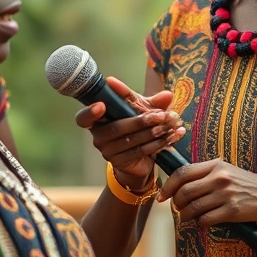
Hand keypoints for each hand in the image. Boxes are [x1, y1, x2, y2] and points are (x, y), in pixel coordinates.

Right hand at [75, 76, 184, 190]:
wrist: (140, 160)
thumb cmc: (138, 128)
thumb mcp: (144, 112)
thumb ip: (154, 103)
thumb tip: (167, 95)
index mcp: (98, 119)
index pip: (84, 117)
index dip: (90, 112)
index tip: (101, 105)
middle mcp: (98, 136)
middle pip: (117, 127)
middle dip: (141, 120)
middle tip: (161, 115)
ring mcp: (107, 151)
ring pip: (130, 140)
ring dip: (153, 132)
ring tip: (171, 125)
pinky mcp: (120, 162)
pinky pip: (139, 151)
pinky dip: (157, 143)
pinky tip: (171, 136)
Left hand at [157, 159, 256, 226]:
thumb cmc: (245, 183)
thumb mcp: (225, 170)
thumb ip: (204, 173)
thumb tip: (178, 183)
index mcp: (215, 165)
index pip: (182, 173)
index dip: (168, 186)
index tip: (162, 196)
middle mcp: (219, 178)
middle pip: (184, 192)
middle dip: (176, 204)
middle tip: (178, 209)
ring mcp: (225, 194)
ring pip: (193, 208)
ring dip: (186, 216)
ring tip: (188, 217)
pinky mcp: (232, 211)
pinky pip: (205, 220)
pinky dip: (200, 223)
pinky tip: (203, 221)